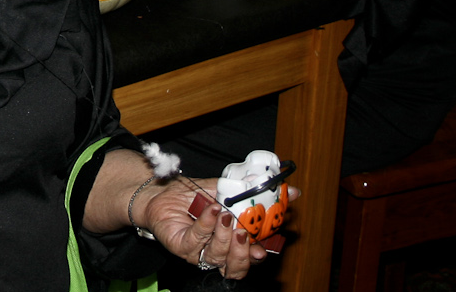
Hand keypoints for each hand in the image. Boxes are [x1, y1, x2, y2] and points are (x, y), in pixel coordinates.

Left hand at [144, 178, 295, 279]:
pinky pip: (197, 241)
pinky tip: (211, 211)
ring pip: (218, 256)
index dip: (259, 254)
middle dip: (243, 251)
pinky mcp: (182, 246)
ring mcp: (199, 252)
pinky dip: (207, 225)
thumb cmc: (195, 194)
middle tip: (244, 232)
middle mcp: (217, 252)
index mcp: (233, 243)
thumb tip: (293, 192)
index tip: (264, 246)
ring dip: (224, 236)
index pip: (252, 257)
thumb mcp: (228, 190)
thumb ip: (256, 192)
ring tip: (225, 215)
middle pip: (237, 266)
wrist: (161, 191)